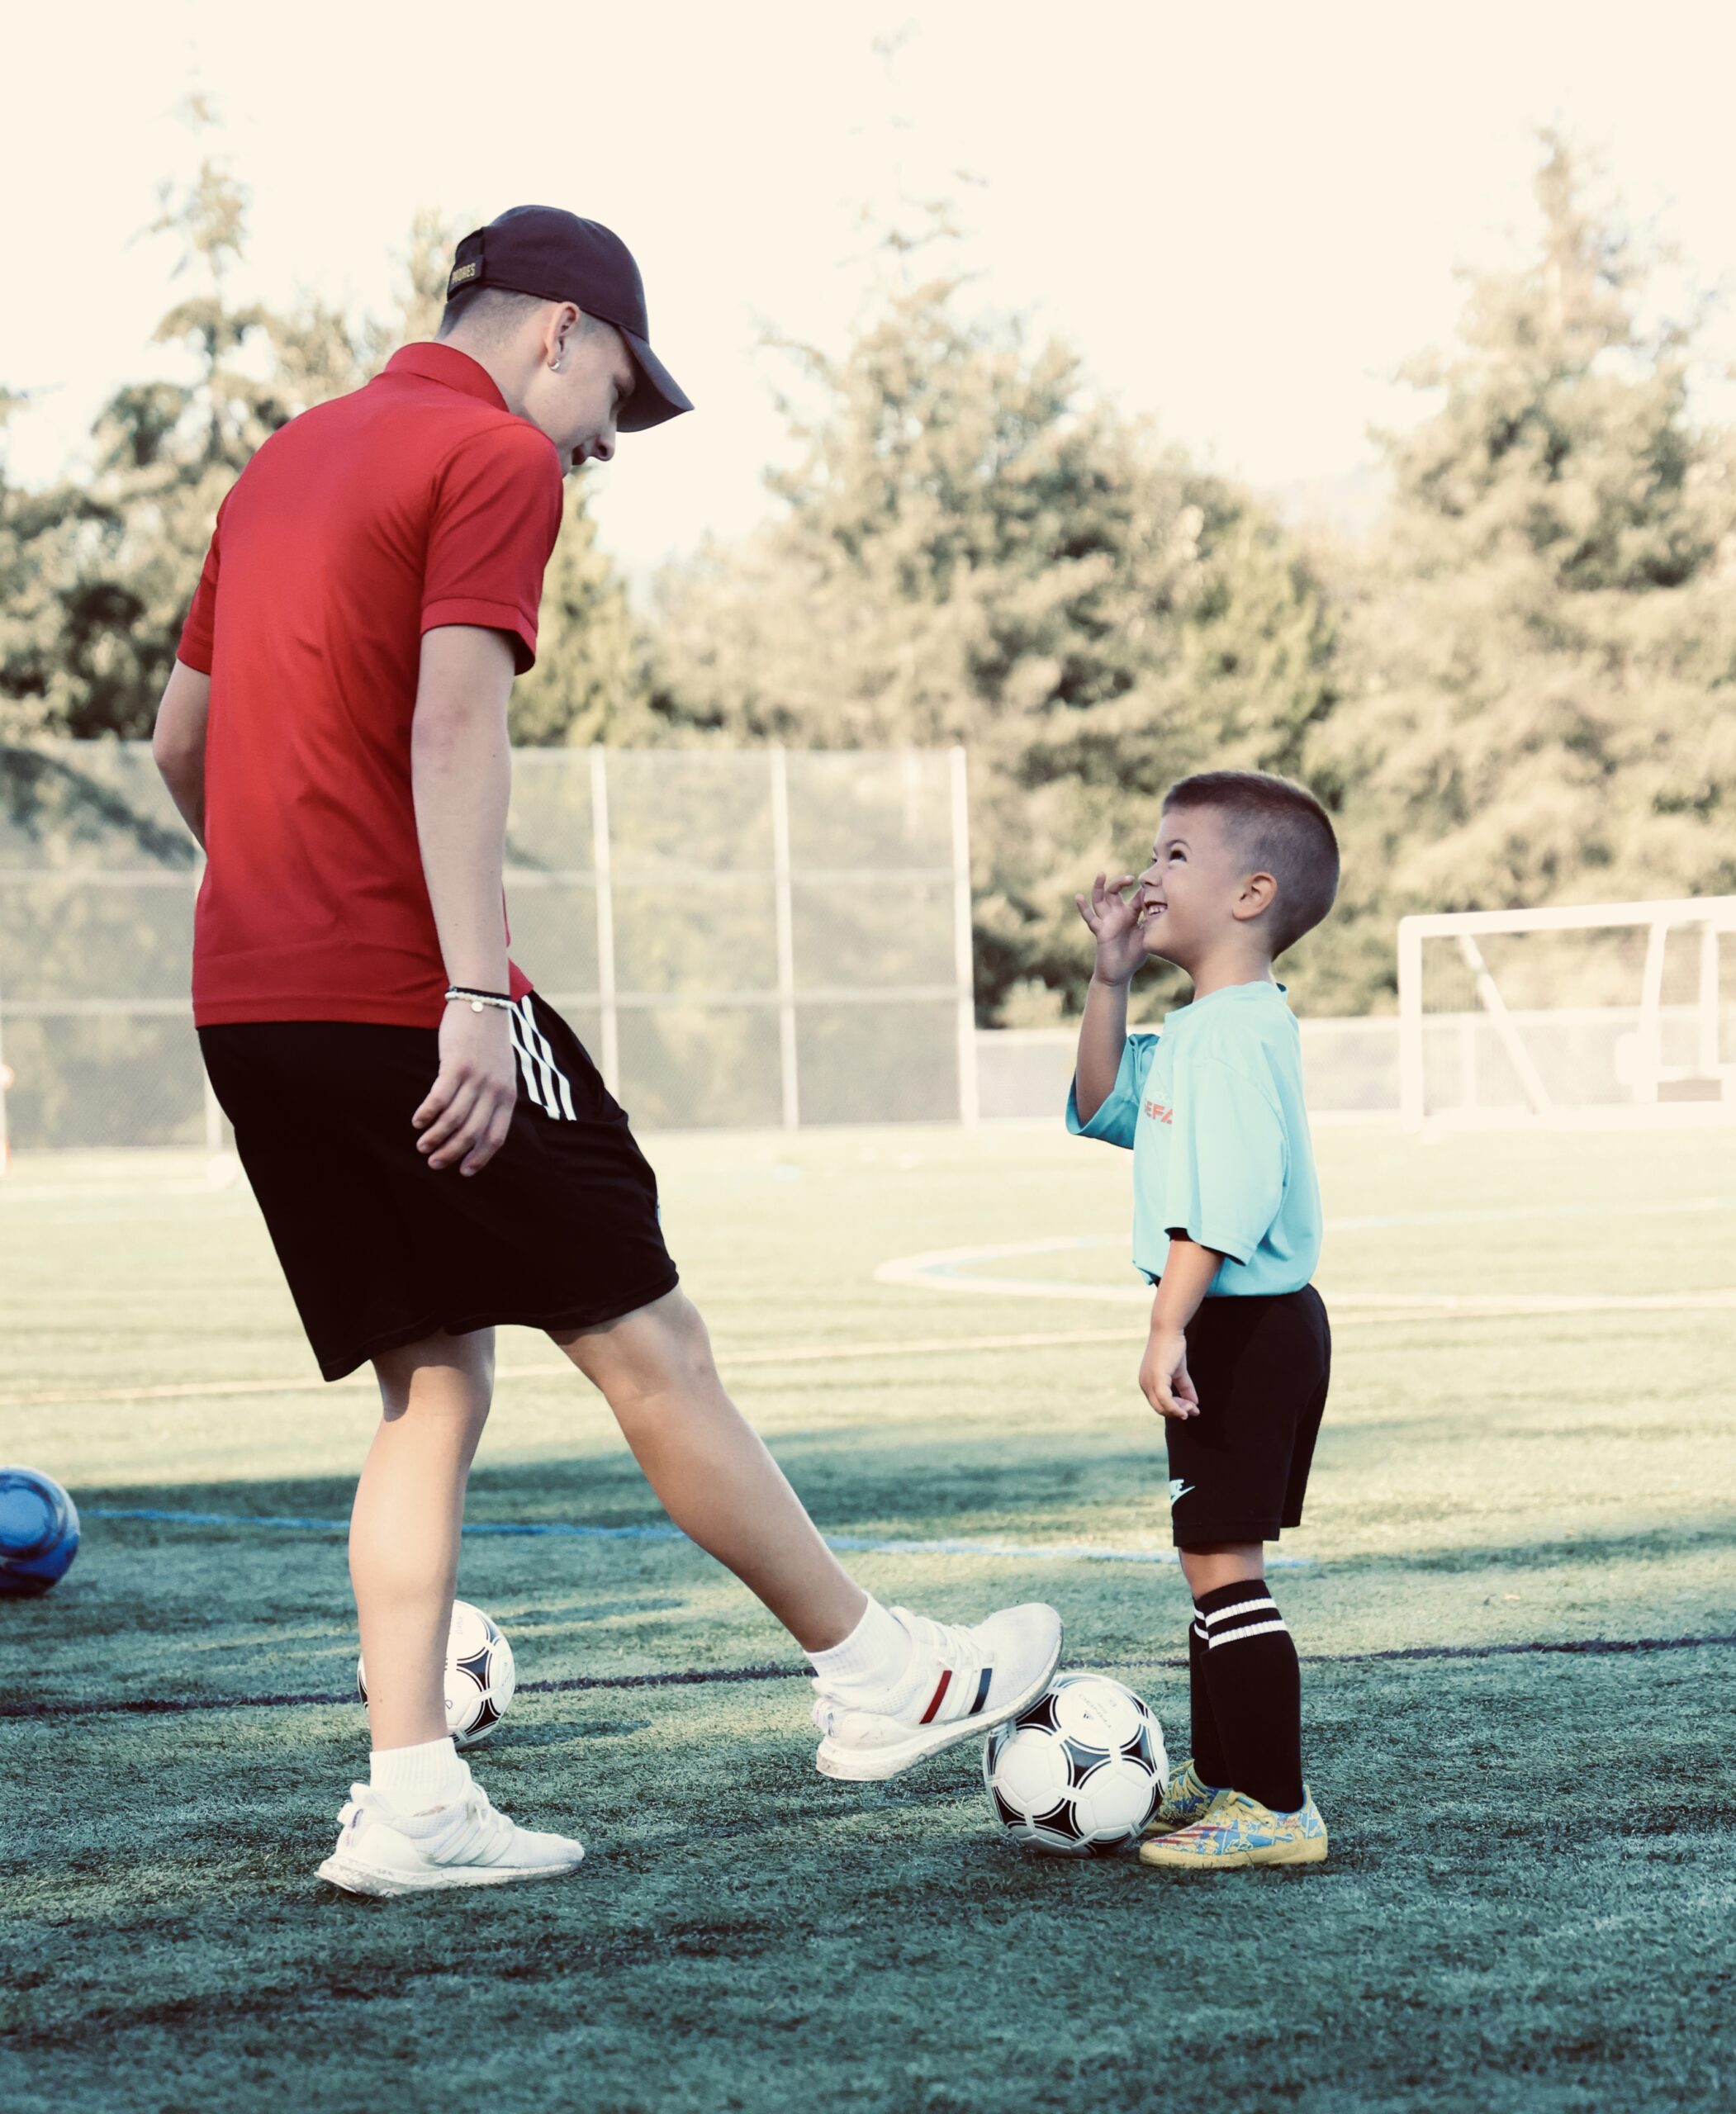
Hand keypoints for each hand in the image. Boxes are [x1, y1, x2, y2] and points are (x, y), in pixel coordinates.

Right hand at [413, 1003, 516, 1175]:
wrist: (483, 1002)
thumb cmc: (488, 1040)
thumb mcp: (502, 1070)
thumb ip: (495, 1096)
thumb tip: (479, 1125)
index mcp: (507, 1095)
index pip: (496, 1136)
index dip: (480, 1157)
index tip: (464, 1172)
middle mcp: (494, 1089)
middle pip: (472, 1133)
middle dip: (452, 1152)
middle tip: (434, 1163)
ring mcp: (476, 1078)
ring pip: (453, 1119)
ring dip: (435, 1136)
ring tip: (421, 1145)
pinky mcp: (456, 1065)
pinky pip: (439, 1098)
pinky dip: (427, 1114)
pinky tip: (417, 1122)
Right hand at [1074, 872, 1146, 985]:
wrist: (1119, 974)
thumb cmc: (1133, 956)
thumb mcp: (1147, 937)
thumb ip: (1152, 923)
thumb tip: (1163, 909)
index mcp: (1130, 915)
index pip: (1136, 897)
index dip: (1143, 889)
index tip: (1152, 882)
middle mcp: (1117, 915)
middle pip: (1115, 892)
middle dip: (1121, 882)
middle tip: (1130, 879)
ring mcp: (1107, 921)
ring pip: (1100, 900)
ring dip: (1099, 886)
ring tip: (1101, 874)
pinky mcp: (1100, 931)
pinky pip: (1090, 918)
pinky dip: (1083, 908)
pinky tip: (1078, 897)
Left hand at [1139, 1326, 1199, 1419]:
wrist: (1168, 1330)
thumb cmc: (1173, 1348)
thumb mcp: (1179, 1372)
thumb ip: (1185, 1388)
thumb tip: (1195, 1404)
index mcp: (1147, 1383)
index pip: (1159, 1404)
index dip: (1175, 1409)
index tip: (1192, 1409)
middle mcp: (1144, 1384)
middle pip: (1160, 1408)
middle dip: (1178, 1412)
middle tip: (1194, 1410)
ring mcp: (1149, 1382)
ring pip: (1163, 1407)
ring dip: (1180, 1410)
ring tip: (1193, 1408)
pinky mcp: (1156, 1379)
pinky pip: (1165, 1400)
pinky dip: (1176, 1407)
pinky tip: (1189, 1408)